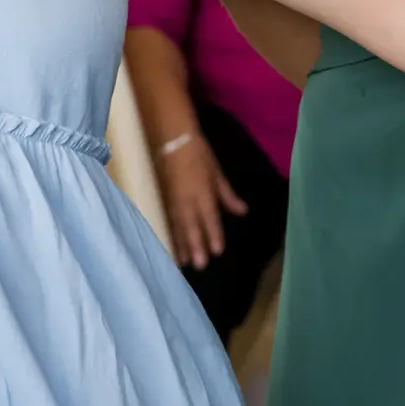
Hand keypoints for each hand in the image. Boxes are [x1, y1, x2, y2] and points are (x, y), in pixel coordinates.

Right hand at [153, 133, 246, 270]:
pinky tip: (170, 246)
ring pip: (177, 226)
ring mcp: (172, 200)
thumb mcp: (217, 173)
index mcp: (203, 192)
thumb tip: (243, 211)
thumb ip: (228, 195)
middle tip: (200, 266)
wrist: (172, 139)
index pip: (210, 217)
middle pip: (192, 226)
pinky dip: (169, 234)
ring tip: (183, 262)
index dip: (214, 234)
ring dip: (181, 244)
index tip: (217, 251)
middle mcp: (187, 199)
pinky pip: (166, 220)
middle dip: (196, 246)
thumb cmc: (199, 154)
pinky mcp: (162, 199)